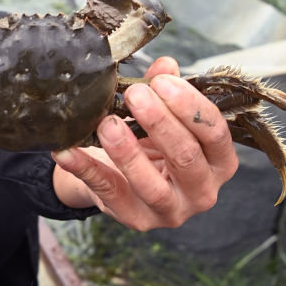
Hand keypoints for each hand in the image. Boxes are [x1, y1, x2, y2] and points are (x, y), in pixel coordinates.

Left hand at [51, 57, 237, 229]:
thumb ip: (168, 92)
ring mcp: (171, 211)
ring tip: (107, 124)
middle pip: (186, 156)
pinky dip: (85, 169)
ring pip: (151, 183)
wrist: (126, 181)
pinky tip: (67, 151)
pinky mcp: (136, 220)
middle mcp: (203, 191)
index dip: (190, 106)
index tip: (161, 82)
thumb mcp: (167, 118)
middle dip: (159, 122)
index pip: (215, 134)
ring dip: (127, 151)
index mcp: (219, 163)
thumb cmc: (155, 145)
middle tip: (135, 95)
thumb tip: (165, 64)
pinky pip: (108, 192)